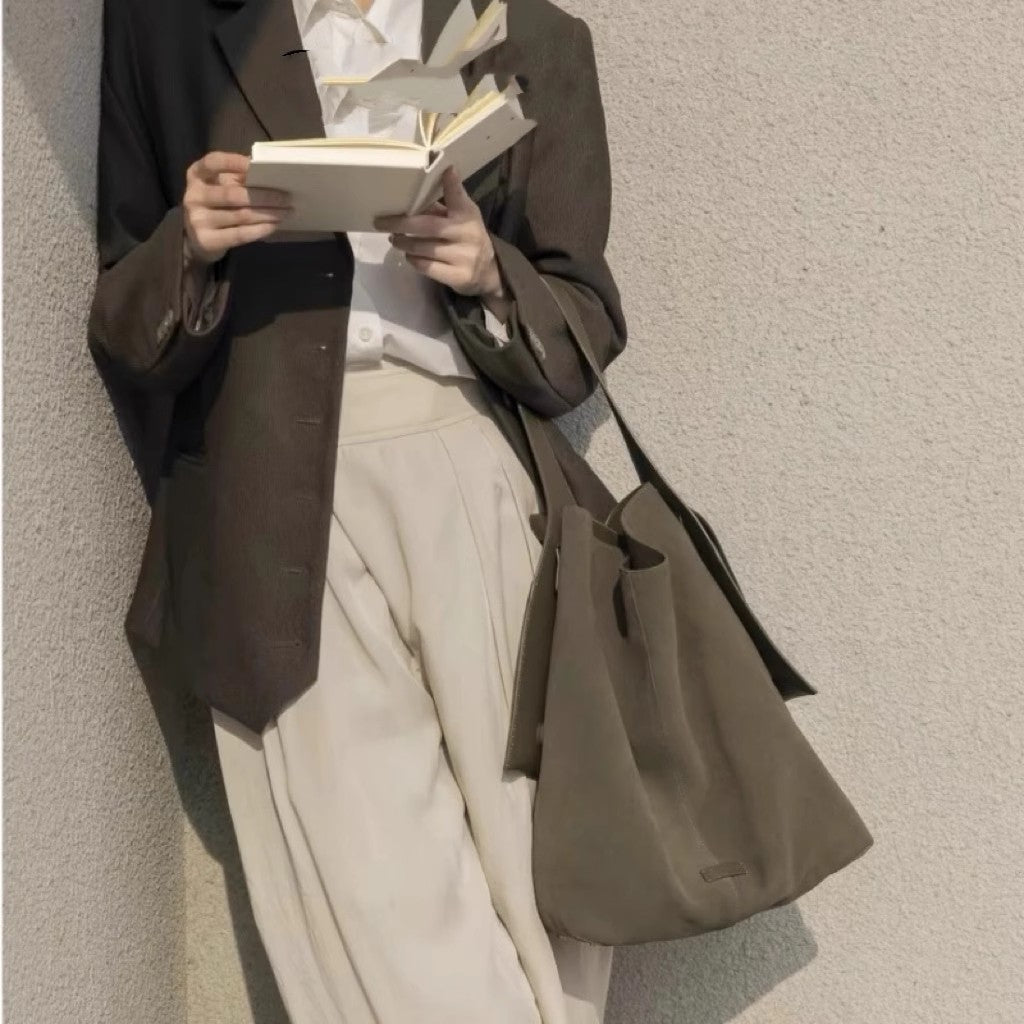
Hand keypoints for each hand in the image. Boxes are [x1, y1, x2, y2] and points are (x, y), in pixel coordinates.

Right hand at [183, 151, 292, 264]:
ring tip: (286, 212)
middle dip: (263, 196)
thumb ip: (236, 178)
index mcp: (196, 175)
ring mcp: (198, 220)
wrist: (198, 239)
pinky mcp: (207, 240)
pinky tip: (273, 226)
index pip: (213, 162)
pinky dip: (260, 229)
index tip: (256, 164)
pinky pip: (239, 234)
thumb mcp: (219, 187)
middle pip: (232, 194)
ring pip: (240, 215)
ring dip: (267, 214)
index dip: (234, 162)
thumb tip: (267, 172)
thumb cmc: (215, 206)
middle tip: (286, 198)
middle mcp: (193, 196)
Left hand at [374, 166, 511, 322]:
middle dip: (401, 224)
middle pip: (427, 226)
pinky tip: (410, 255)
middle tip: (381, 222)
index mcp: (467, 215)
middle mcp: (467, 234)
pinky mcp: (458, 276)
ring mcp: (463, 257)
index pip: (458, 197)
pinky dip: (413, 260)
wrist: (488, 271)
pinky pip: (426, 267)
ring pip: (422, 248)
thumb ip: (442, 207)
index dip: (452, 183)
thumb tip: (411, 196)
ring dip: (404, 243)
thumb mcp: (461, 218)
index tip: (447, 169)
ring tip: (395, 240)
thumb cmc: (467, 238)